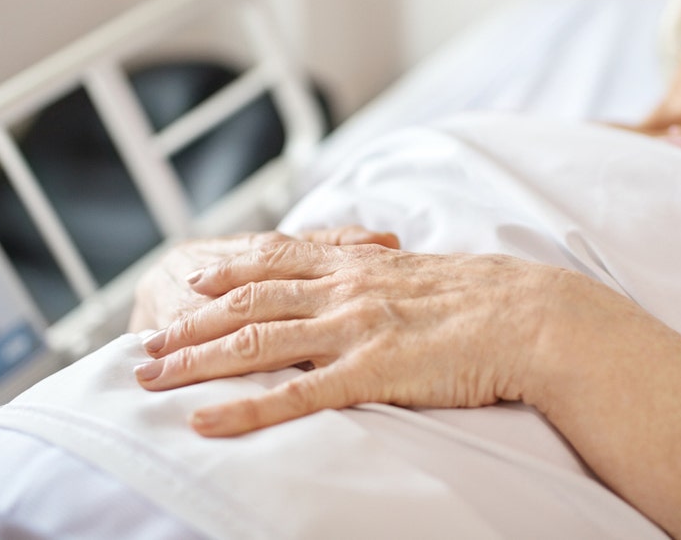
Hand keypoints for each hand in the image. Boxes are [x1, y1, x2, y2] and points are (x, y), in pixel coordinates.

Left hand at [134, 239, 641, 436]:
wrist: (535, 317)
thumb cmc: (492, 301)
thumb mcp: (429, 274)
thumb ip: (389, 276)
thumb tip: (376, 278)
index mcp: (361, 266)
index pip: (277, 259)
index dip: (227, 268)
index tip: (188, 277)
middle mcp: (347, 289)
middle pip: (249, 300)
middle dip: (191, 322)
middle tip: (146, 341)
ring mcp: (356, 328)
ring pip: (257, 340)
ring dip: (197, 360)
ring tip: (151, 377)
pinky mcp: (372, 370)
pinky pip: (295, 394)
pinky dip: (244, 408)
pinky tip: (206, 422)